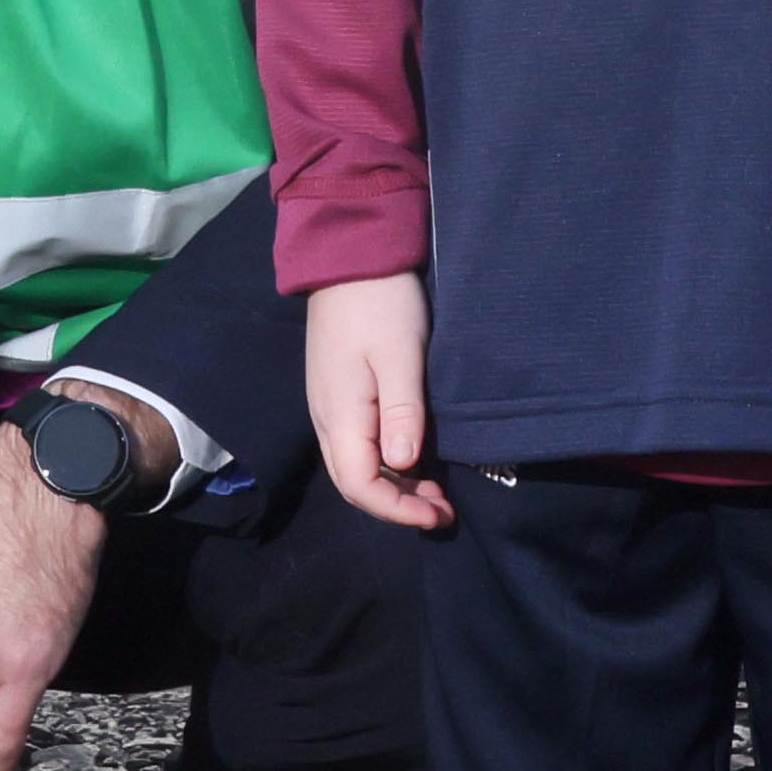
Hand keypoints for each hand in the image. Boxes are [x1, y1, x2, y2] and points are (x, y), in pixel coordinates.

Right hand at [302, 274, 441, 534]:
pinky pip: (358, 445)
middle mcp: (327, 419)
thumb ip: (402, 412)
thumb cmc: (381, 304)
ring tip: (436, 490)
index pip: (360, 487)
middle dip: (397, 505)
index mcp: (340, 415)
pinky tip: (415, 456)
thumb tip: (404, 465)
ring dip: (394, 486)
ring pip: (356, 466)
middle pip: (354, 483)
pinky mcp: (339, 393)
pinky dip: (387, 463)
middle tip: (444, 509)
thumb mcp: (401, 355)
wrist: (349, 256)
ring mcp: (329, 405)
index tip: (439, 514)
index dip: (398, 511)